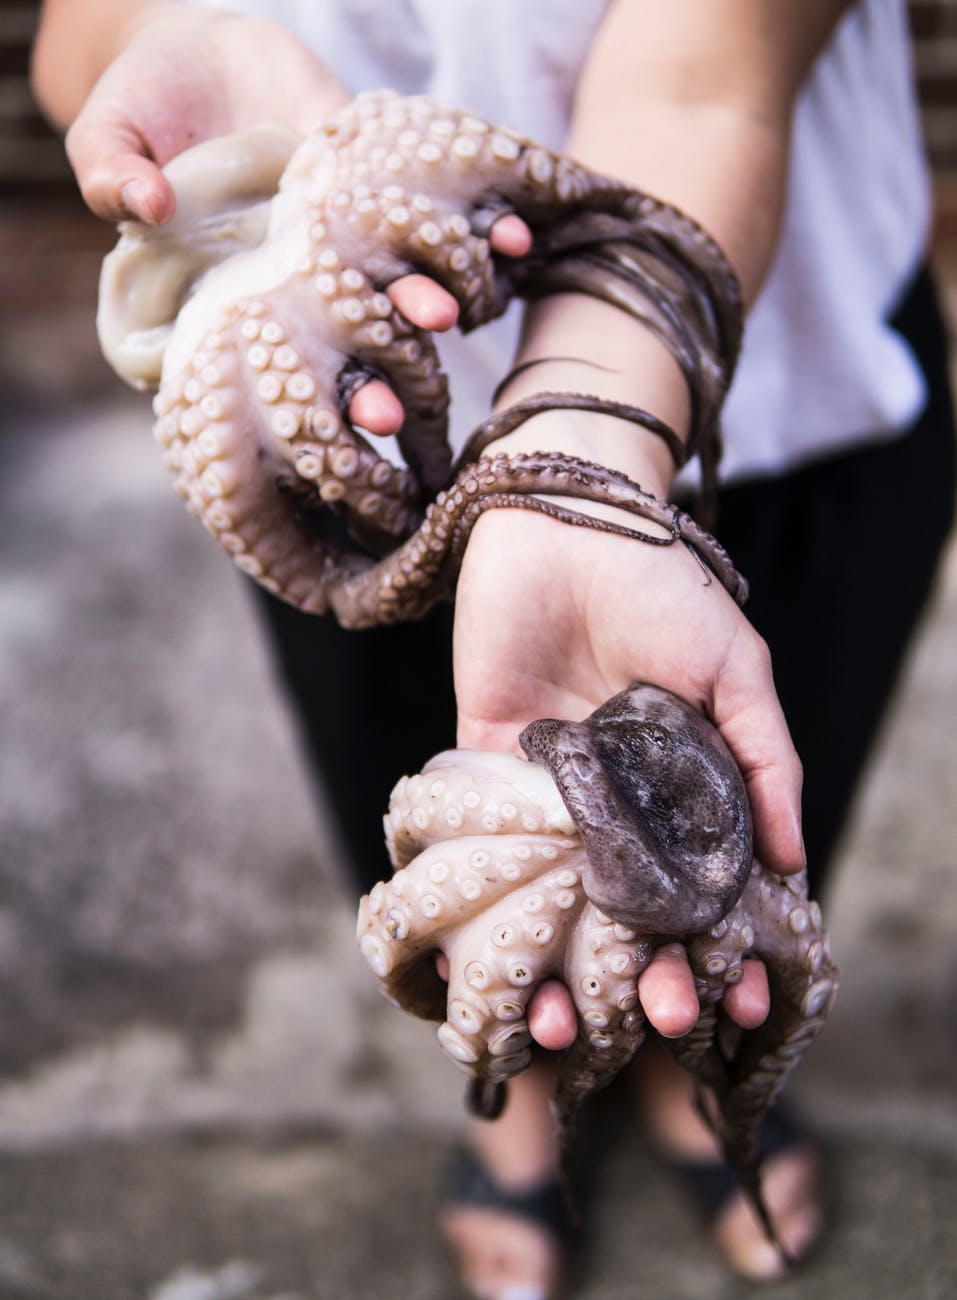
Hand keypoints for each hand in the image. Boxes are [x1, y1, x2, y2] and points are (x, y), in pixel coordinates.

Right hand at [58, 4, 530, 429]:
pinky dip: (480, 231)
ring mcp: (348, 250)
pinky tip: (514, 236)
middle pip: (335, 355)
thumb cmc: (144, 104)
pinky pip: (440, 222)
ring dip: (430, 306)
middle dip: (366, 384)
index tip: (313, 426)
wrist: (207, 59)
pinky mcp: (389, 199)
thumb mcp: (111, 132)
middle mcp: (297, 293)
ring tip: (459, 310)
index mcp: (223, 301)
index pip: (257, 372)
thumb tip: (145, 205)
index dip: (289, 405)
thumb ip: (112, 172)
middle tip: (391, 413)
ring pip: (396, 295)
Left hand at [452, 412, 803, 1047]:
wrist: (561, 517)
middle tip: (656, 1018)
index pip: (705, 886)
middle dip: (641, 974)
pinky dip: (478, 906)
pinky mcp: (483, 763)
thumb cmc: (661, 584)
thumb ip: (767, 759)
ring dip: (553, 967)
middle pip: (629, 909)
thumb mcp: (736, 668)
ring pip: (554, 897)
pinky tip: (480, 970)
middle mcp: (619, 799)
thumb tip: (795, 862)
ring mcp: (551, 788)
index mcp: (685, 784)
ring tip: (556, 1026)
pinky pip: (480, 845)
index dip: (720, 949)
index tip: (734, 1007)